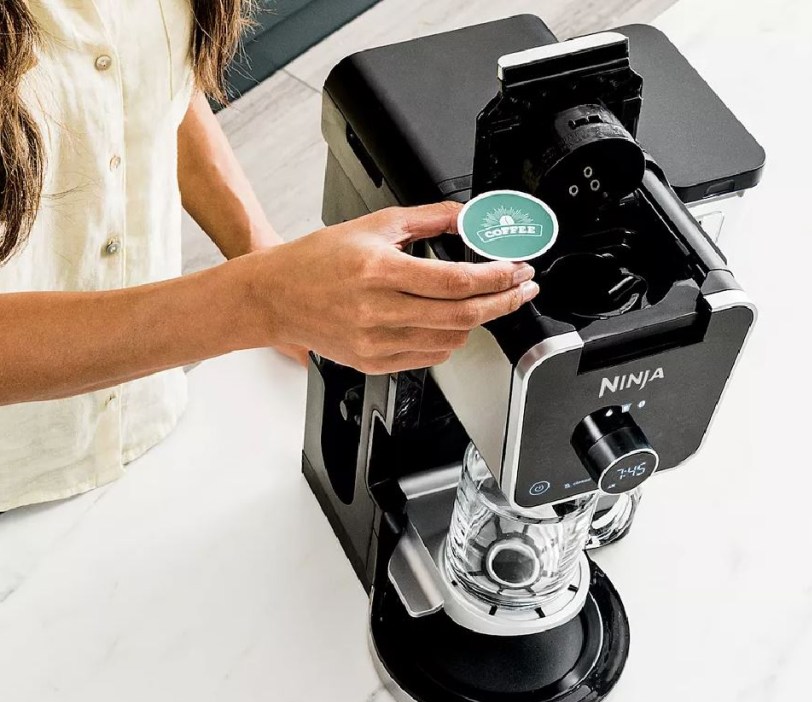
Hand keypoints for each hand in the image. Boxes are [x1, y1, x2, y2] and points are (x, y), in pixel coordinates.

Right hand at [244, 202, 538, 373]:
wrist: (275, 296)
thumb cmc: (317, 260)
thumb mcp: (374, 225)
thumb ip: (427, 219)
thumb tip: (467, 216)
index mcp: (379, 271)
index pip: (456, 280)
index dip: (497, 278)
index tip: (517, 271)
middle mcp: (378, 311)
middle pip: (462, 315)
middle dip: (502, 302)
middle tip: (522, 289)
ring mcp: (376, 342)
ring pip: (450, 340)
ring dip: (476, 321)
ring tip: (484, 302)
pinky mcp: (374, 362)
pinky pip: (429, 357)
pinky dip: (449, 340)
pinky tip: (451, 323)